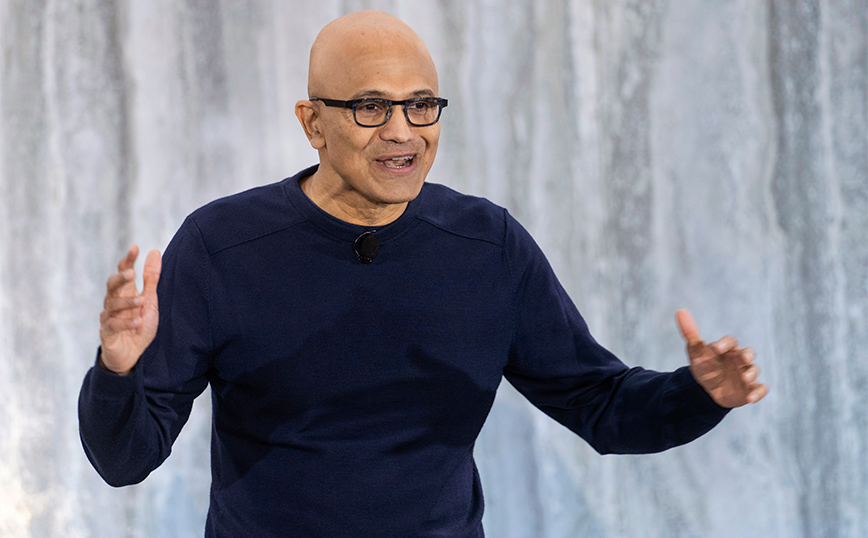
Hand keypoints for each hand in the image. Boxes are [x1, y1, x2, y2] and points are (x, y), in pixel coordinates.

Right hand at [98, 245, 161, 375]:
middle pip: (111, 285)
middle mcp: (114, 302)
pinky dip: (126, 322)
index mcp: (125, 292)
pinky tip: (137, 321)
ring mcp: (109, 317)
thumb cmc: (139, 325)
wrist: (131, 354)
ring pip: (112, 304)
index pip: (123, 272)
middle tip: (131, 274)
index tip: (135, 248)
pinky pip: (113, 324)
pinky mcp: (107, 333)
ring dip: (127, 302)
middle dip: (120, 278)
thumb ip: (151, 278)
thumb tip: (154, 251)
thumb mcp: (150, 300)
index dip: (128, 260)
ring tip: (141, 302)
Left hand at [676, 309, 767, 407]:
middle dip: (747, 355)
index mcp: (727, 348)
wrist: (707, 389)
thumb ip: (690, 333)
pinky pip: (760, 389)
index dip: (725, 344)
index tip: (716, 349)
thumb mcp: (696, 352)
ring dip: (751, 373)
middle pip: (748, 353)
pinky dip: (758, 393)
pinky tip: (750, 399)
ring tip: (744, 379)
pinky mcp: (750, 388)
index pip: (730, 341)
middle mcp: (739, 359)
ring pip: (754, 370)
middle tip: (743, 359)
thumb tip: (680, 311)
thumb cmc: (704, 365)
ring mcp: (746, 373)